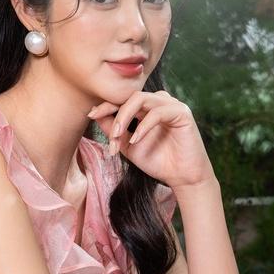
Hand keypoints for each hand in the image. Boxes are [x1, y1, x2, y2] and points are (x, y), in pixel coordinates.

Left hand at [87, 90, 213, 188]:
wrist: (182, 177)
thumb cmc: (158, 161)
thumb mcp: (128, 146)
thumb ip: (114, 131)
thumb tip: (95, 115)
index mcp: (148, 107)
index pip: (124, 99)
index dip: (106, 105)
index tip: (91, 115)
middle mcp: (159, 102)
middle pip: (131, 96)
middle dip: (114, 112)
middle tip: (107, 132)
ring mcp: (171, 105)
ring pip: (142, 99)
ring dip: (125, 117)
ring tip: (117, 136)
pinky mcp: (182, 113)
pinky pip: (157, 112)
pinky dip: (143, 126)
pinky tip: (136, 140)